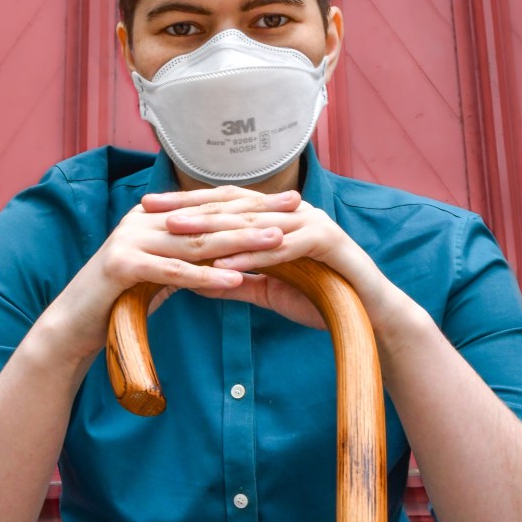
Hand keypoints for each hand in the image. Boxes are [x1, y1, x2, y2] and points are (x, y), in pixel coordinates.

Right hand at [41, 187, 293, 362]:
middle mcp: (142, 220)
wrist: (72, 327)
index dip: (252, 202)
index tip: (292, 202)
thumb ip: (191, 262)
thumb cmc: (121, 304)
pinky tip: (238, 277)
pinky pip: (172, 271)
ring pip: (196, 240)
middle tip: (297, 209)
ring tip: (278, 239)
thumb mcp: (162, 276)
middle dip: (256, 213)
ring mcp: (129, 240)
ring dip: (240, 240)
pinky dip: (206, 275)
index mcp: (155, 217)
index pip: (212, 205)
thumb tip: (233, 261)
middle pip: (210, 217)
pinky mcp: (121, 267)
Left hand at [143, 185, 388, 328]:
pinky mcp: (327, 242)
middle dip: (191, 206)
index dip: (187, 204)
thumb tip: (197, 281)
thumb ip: (238, 282)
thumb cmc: (323, 300)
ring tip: (177, 231)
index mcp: (279, 217)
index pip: (227, 203)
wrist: (372, 318)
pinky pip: (282, 249)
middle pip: (235, 204)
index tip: (149, 209)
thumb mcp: (270, 291)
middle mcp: (294, 212)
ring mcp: (312, 223)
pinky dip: (251, 257)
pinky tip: (222, 266)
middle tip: (152, 209)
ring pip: (254, 222)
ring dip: (214, 227)